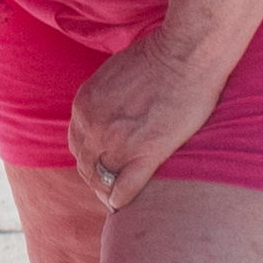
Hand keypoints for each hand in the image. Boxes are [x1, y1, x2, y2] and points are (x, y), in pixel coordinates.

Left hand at [62, 33, 235, 206]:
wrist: (185, 55)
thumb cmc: (158, 58)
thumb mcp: (112, 74)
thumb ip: (104, 98)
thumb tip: (109, 111)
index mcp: (84, 106)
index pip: (77, 145)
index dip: (90, 160)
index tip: (101, 169)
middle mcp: (93, 126)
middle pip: (86, 166)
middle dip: (96, 180)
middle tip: (109, 191)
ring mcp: (118, 142)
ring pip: (102, 181)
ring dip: (107, 193)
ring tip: (117, 201)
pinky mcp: (145, 153)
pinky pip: (125, 189)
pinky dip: (122, 201)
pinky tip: (126, 206)